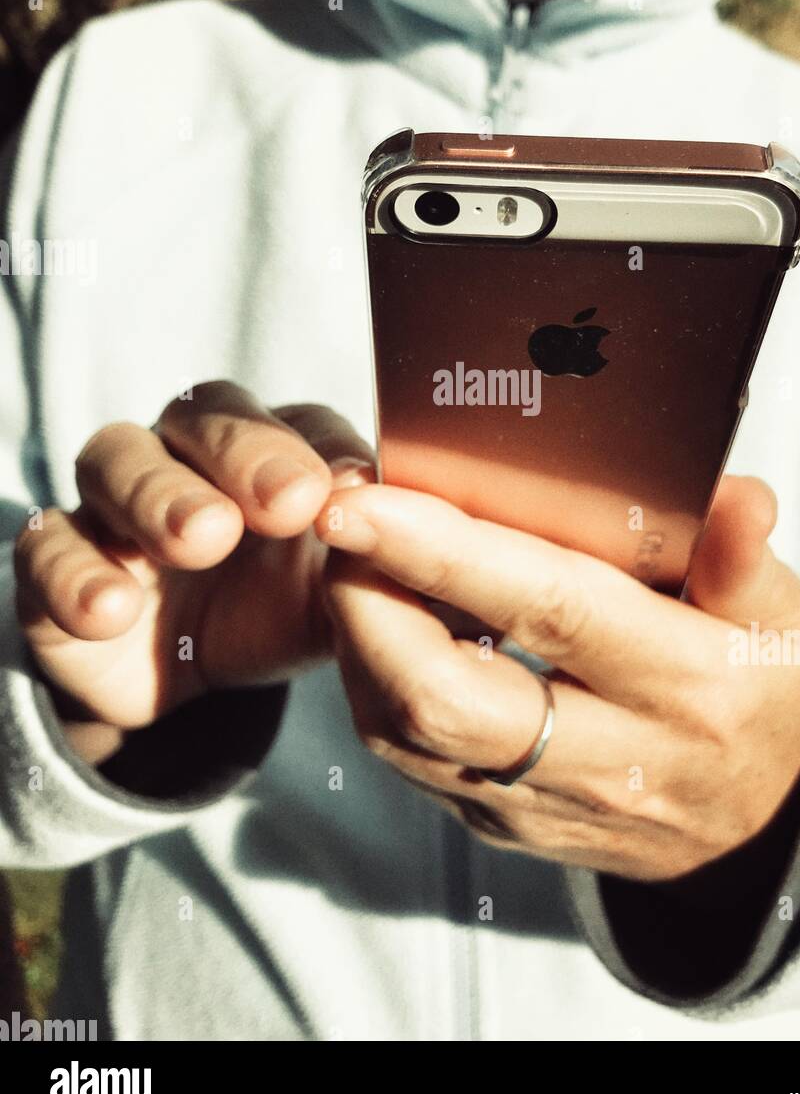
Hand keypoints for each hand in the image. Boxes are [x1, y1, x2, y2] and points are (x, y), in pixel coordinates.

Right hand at [13, 382, 372, 764]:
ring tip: (199, 541)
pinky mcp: (59, 559)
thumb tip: (457, 540)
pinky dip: (77, 573)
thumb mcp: (348, 591)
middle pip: (204, 417)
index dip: (317, 448)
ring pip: (116, 459)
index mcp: (274, 450)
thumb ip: (392, 561)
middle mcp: (192, 455)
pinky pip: (49, 547)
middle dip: (243, 454)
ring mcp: (117, 502)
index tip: (346, 490)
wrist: (194, 676)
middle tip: (284, 506)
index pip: (297, 421)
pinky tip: (113, 610)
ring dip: (159, 494)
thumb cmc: (286, 607)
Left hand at [320, 475, 799, 880]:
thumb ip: (744, 557)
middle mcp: (610, 759)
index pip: (548, 610)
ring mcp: (546, 807)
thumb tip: (737, 496)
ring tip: (349, 555)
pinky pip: (411, 760)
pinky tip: (375, 621)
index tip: (365, 497)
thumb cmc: (756, 693)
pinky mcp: (502, 827)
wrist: (754, 831)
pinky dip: (373, 683)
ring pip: (408, 735)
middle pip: (444, 696)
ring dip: (356, 639)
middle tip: (339, 518)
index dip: (444, 551)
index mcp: (686, 687)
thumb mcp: (781, 620)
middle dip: (365, 602)